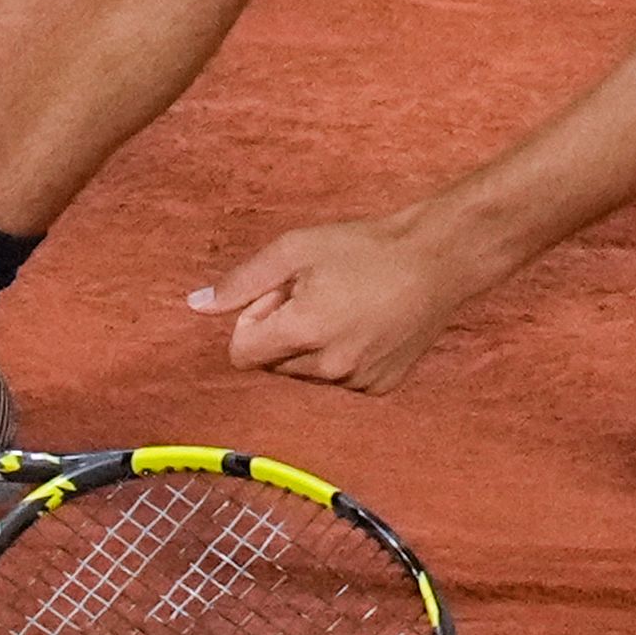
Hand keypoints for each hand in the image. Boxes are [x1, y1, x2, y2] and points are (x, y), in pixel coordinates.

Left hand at [188, 212, 491, 394]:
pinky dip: (343, 357)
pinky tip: (367, 325)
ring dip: (311, 347)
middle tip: (317, 294)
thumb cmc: (366, 248)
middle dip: (282, 333)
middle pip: (273, 363)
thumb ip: (242, 281)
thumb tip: (196, 305)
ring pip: (306, 374)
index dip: (254, 320)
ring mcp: (357, 382)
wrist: (439, 260)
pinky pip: (340, 379)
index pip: (242, 353)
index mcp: (303, 333)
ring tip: (346, 307)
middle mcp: (329, 367)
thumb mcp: (295, 249)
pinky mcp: (380, 387)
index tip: (282, 295)